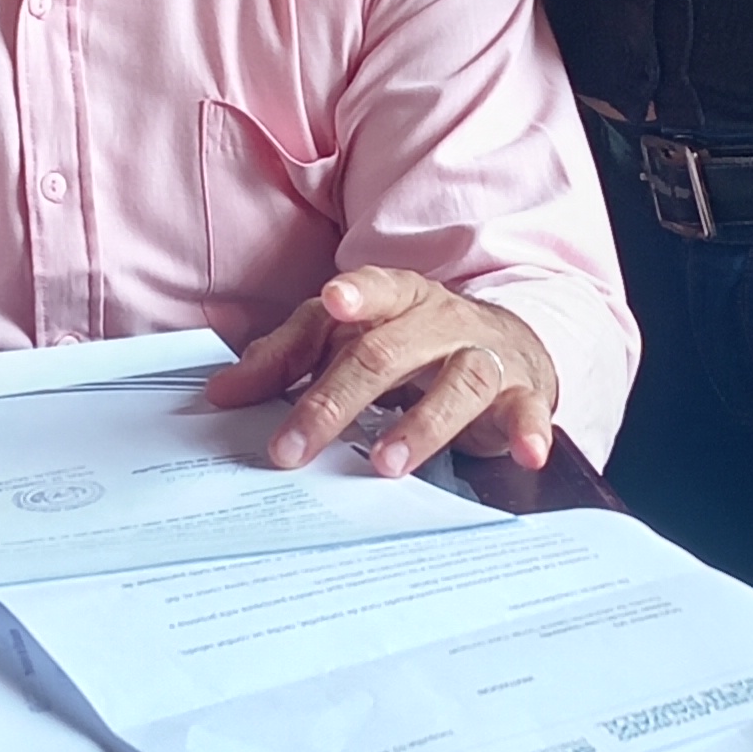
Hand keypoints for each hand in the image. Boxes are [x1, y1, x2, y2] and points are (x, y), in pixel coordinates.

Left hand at [202, 271, 557, 475]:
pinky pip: (528, 412)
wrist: (509, 346)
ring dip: (422, 424)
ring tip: (384, 462)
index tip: (334, 304)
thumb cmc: (413, 343)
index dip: (357, 296)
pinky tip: (525, 455)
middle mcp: (443, 321)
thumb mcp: (349, 340)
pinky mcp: (522, 394)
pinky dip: (530, 432)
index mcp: (399, 298)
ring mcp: (485, 356)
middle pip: (390, 352)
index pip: (376, 289)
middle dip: (338, 401)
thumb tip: (222, 393)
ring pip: (458, 382)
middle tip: (295, 448)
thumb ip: (287, 359)